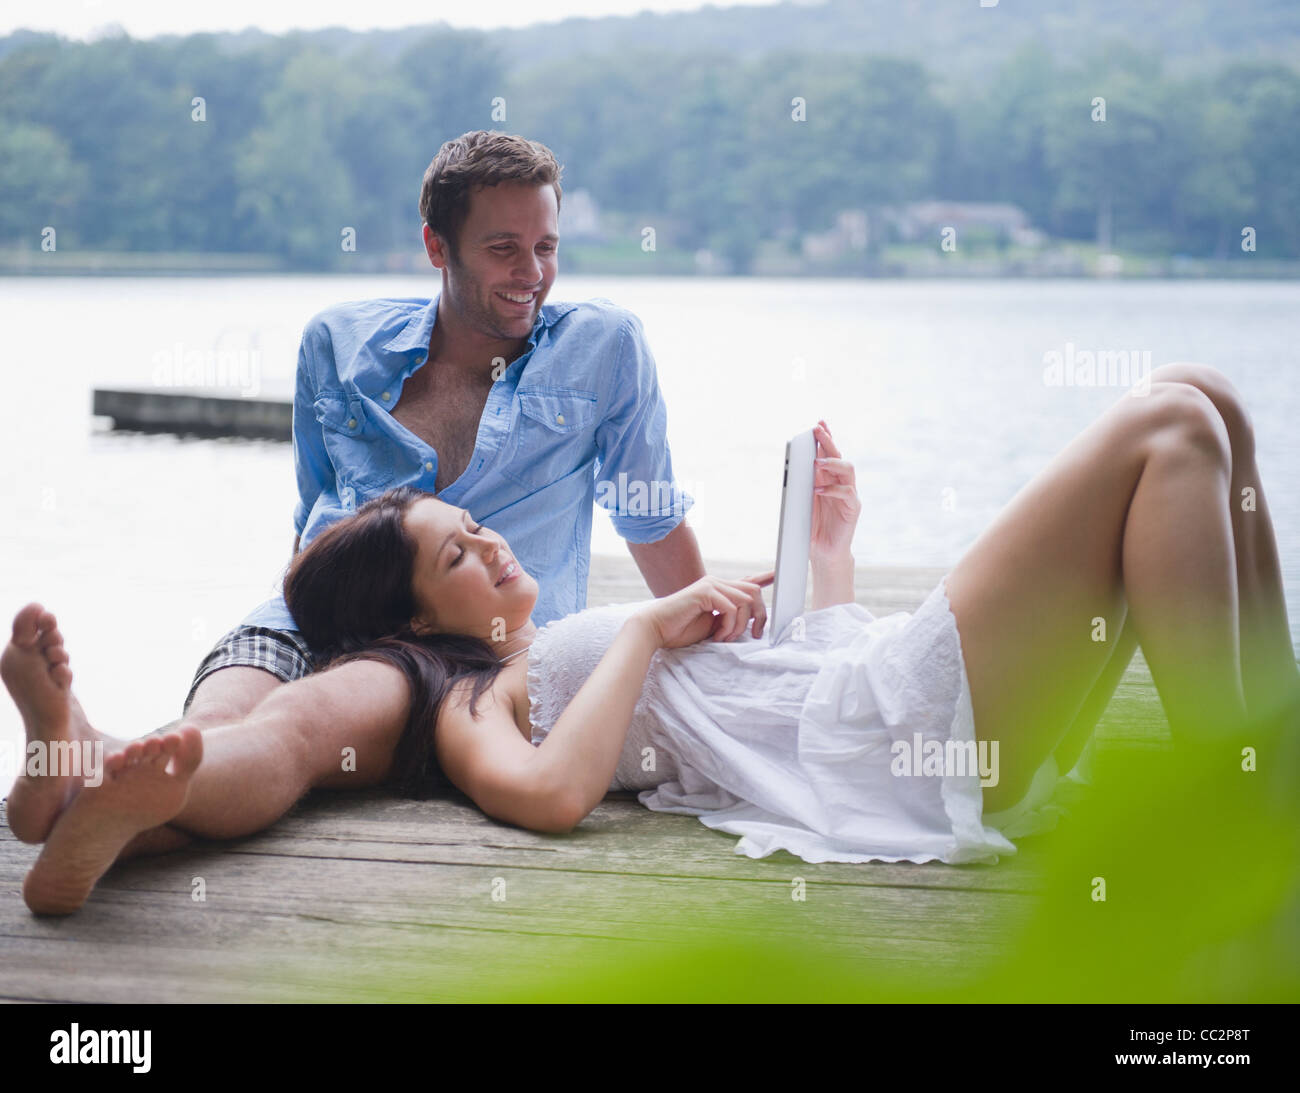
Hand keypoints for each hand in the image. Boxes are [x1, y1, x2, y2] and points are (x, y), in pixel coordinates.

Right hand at [634, 575, 768, 649]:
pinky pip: (731, 609)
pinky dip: (729, 626)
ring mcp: (711, 585)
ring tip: (725, 638)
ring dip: (740, 625)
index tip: (777, 574)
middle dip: (759, 615)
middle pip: (753, 591)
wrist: (656, 629)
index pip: (746, 582)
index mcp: (718, 590)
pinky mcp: (705, 591)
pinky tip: (717, 635)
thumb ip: (729, 619)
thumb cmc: (680, 629)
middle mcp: (716, 583)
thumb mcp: (712, 626)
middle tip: (754, 634)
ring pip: (745, 601)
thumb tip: (747, 621)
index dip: (763, 578)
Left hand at [811, 419, 859, 561]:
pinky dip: (832, 489)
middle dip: (828, 442)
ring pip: (848, 470)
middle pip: (839, 456)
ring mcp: (849, 495)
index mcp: (829, 480)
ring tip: (817, 462)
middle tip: (818, 430)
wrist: (824, 552)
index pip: (829, 454)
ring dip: (832, 463)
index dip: (826, 438)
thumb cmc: (813, 527)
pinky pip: (847, 493)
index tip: (818, 423)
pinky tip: (818, 489)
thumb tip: (796, 466)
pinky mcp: (853, 509)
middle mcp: (842, 484)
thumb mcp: (805, 502)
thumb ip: (805, 485)